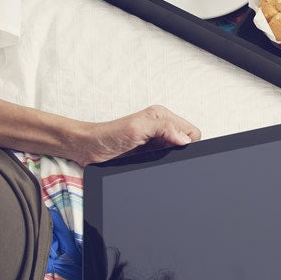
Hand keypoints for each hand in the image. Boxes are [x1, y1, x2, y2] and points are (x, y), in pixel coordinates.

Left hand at [70, 105, 200, 164]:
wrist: (88, 148)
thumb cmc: (107, 135)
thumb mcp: (138, 128)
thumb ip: (164, 129)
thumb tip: (185, 139)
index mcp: (162, 116)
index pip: (192, 131)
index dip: (189, 143)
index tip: (176, 149)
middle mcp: (161, 127)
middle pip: (186, 143)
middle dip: (179, 152)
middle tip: (161, 154)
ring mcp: (156, 141)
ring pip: (177, 153)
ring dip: (168, 158)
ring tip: (152, 158)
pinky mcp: (150, 153)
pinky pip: (166, 160)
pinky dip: (161, 163)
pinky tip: (149, 162)